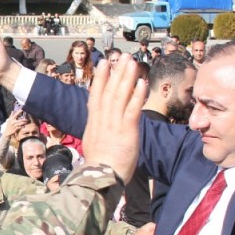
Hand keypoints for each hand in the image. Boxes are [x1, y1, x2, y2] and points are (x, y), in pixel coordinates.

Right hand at [0, 109, 25, 137]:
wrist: (7, 132)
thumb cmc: (8, 126)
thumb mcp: (9, 120)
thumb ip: (11, 115)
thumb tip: (12, 111)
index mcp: (11, 119)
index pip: (15, 114)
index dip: (19, 112)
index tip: (22, 109)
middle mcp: (12, 122)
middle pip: (19, 120)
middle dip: (23, 119)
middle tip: (27, 119)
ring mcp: (14, 126)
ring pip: (20, 123)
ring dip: (23, 123)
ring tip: (26, 122)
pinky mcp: (15, 129)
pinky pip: (19, 127)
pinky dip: (22, 126)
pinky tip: (23, 126)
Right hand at [77, 55, 145, 184]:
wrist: (100, 178)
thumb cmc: (100, 166)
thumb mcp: (92, 144)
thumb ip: (97, 130)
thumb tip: (99, 124)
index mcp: (94, 123)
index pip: (96, 96)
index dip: (100, 78)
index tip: (104, 63)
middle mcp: (103, 120)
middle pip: (109, 91)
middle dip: (116, 72)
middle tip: (122, 56)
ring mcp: (114, 125)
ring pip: (120, 96)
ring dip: (126, 78)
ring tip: (132, 63)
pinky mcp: (127, 132)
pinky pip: (132, 110)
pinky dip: (137, 96)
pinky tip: (142, 83)